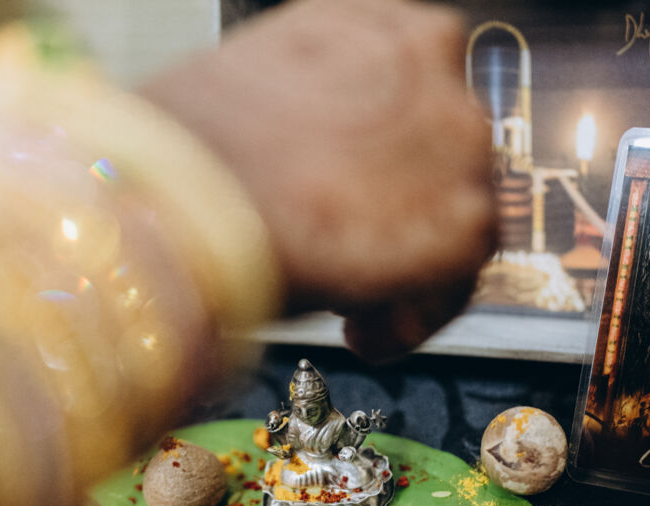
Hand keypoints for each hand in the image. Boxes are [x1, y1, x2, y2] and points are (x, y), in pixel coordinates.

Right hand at [139, 0, 496, 360]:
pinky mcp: (467, 221)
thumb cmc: (184, 155)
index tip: (360, 191)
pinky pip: (457, 282)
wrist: (183, 203)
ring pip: (456, 217)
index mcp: (372, 20)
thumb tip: (309, 157)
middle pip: (440, 155)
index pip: (409, 90)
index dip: (385, 154)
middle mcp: (429, 61)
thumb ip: (307, 113)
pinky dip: (409, 316)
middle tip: (346, 252)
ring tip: (342, 301)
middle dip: (396, 211)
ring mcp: (458, 138)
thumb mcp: (248, 93)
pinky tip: (359, 331)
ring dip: (405, 267)